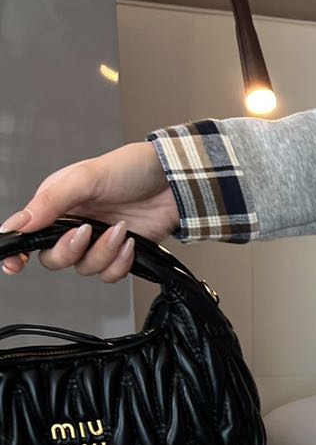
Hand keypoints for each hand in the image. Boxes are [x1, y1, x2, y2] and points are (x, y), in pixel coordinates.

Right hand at [0, 141, 180, 282]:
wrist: (171, 183)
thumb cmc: (129, 170)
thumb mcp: (84, 179)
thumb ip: (49, 202)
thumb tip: (17, 224)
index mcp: (56, 204)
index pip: (27, 234)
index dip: (16, 254)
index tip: (14, 265)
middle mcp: (72, 225)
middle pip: (54, 259)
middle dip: (70, 251)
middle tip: (87, 232)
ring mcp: (96, 242)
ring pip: (85, 269)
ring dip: (104, 253)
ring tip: (120, 229)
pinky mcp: (118, 255)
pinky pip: (110, 274)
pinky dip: (120, 262)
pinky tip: (130, 242)